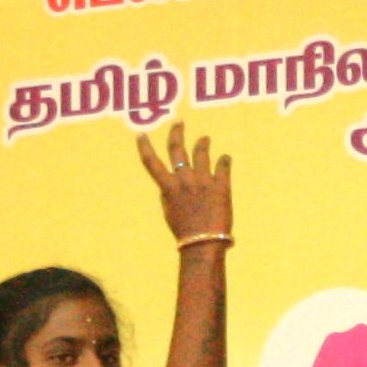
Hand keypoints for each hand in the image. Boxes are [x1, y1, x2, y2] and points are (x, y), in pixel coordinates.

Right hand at [137, 122, 232, 243]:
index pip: (151, 163)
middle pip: (177, 149)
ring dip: (203, 143)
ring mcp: (203, 180)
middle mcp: (184, 179)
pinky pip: (223, 166)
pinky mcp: (221, 185)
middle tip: (179, 123)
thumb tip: (169, 182)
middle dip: (177, 133)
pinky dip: (224, 160)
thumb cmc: (184, 231)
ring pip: (202, 152)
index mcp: (168, 187)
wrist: (204, 243)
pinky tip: (226, 158)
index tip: (141, 134)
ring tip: (205, 138)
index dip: (145, 147)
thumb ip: (169, 194)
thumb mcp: (170, 212)